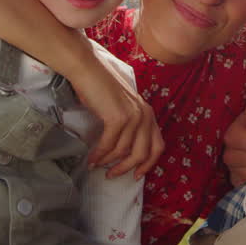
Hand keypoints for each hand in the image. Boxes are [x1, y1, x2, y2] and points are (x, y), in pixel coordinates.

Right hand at [73, 43, 164, 177]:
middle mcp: (144, 115)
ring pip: (123, 151)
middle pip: (142, 153)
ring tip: (96, 165)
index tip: (136, 175)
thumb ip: (129, 123)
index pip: (158, 146)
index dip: (148, 164)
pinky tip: (91, 159)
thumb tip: (122, 151)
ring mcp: (132, 116)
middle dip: (126, 168)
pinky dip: (99, 155)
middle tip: (111, 174)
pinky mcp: (118, 118)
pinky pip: (109, 145)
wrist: (87, 69)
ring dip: (107, 162)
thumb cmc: (100, 87)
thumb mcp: (122, 106)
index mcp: (148, 113)